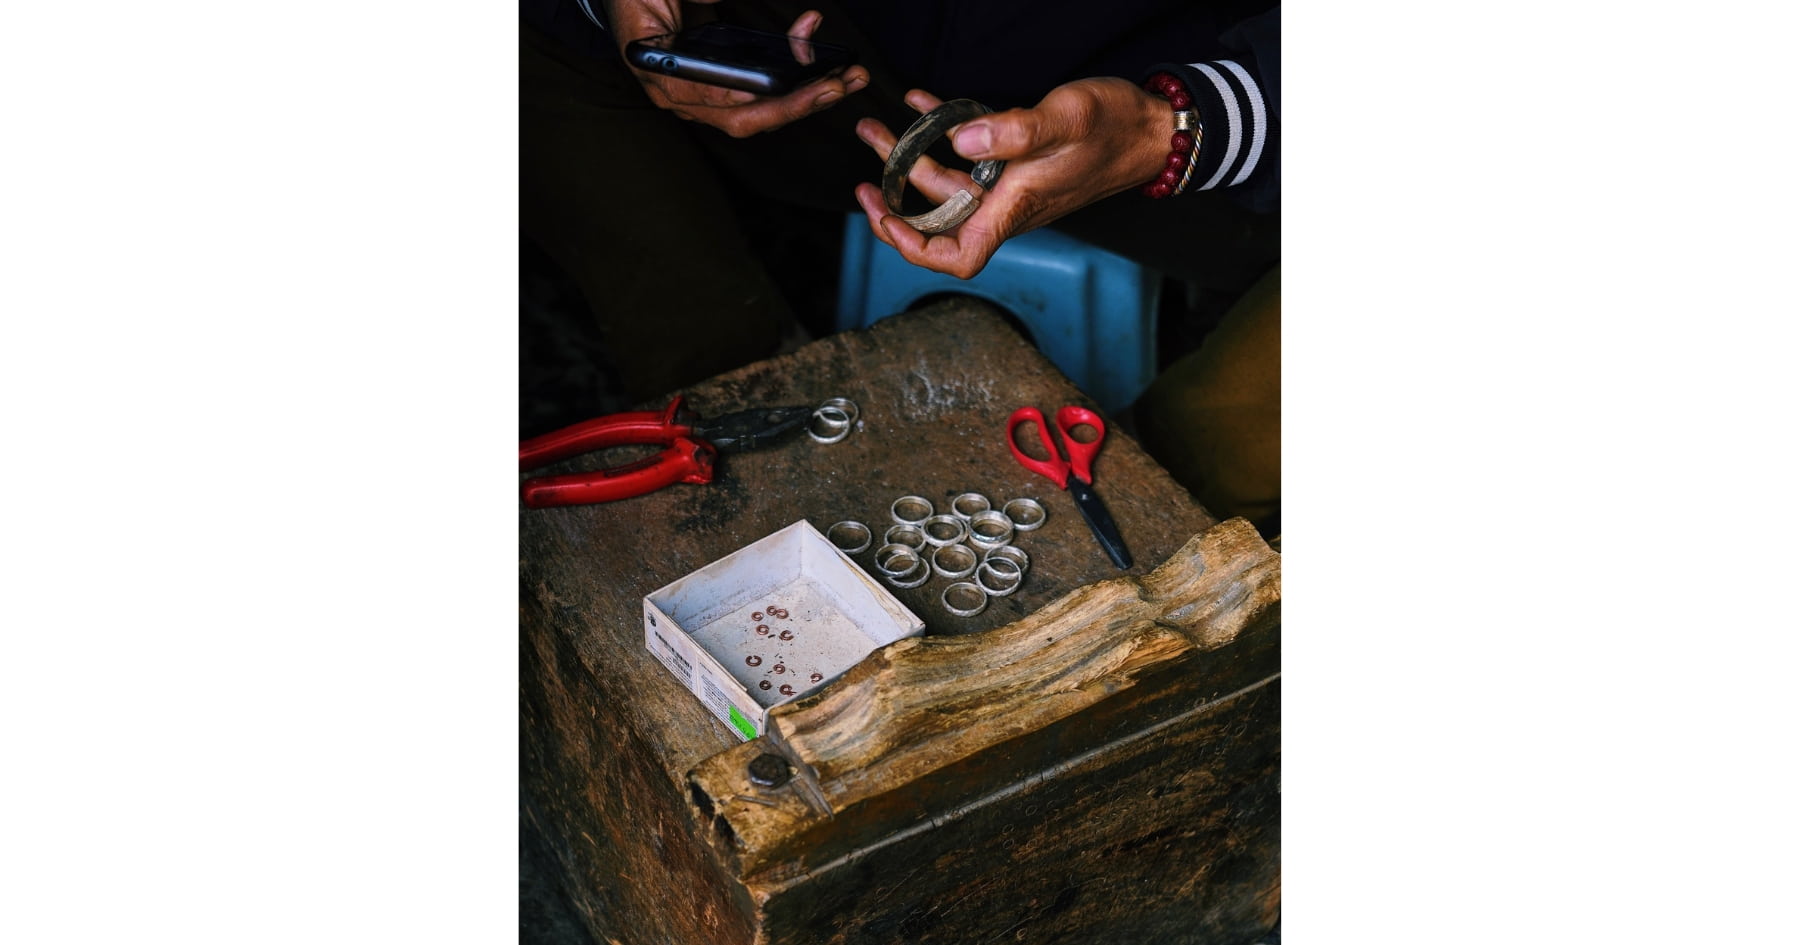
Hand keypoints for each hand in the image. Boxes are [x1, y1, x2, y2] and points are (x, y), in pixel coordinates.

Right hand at [607, 1, 868, 137]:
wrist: (632, 0)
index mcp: (660, 72)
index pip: (711, 98)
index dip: (754, 97)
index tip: (794, 86)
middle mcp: (680, 96)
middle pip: (746, 116)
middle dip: (799, 104)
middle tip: (839, 85)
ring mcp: (703, 98)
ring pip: (762, 112)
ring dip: (809, 97)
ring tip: (849, 79)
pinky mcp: (722, 92)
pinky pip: (763, 98)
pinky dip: (797, 84)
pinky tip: (826, 68)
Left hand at [853, 80, 1170, 277]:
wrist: (1153, 127)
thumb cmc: (1116, 128)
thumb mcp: (1065, 120)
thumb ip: (1013, 133)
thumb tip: (960, 141)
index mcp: (1015, 208)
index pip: (957, 256)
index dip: (914, 247)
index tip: (883, 217)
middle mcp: (1008, 205)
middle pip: (938, 218)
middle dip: (895, 192)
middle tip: (866, 158)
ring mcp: (1011, 186)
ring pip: (948, 182)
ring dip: (910, 155)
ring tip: (878, 125)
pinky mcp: (1016, 163)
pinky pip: (968, 156)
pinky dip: (941, 133)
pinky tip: (922, 103)